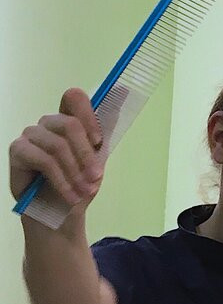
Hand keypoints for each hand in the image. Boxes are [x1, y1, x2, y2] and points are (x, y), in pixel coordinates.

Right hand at [9, 89, 104, 209]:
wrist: (61, 212)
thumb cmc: (79, 183)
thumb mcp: (98, 157)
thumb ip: (105, 128)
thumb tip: (124, 91)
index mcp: (68, 120)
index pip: (74, 98)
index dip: (88, 116)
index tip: (99, 142)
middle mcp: (48, 123)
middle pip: (70, 125)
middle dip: (87, 155)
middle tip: (95, 179)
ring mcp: (31, 134)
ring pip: (58, 145)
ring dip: (75, 173)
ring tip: (84, 192)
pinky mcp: (17, 150)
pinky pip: (44, 161)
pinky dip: (62, 181)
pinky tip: (70, 196)